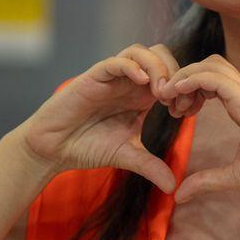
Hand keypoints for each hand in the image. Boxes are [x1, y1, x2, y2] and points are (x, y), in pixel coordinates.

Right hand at [18, 44, 203, 191]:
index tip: (185, 111)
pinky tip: (143, 83)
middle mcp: (129, 82)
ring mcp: (112, 77)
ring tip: (161, 93)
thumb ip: (151, 166)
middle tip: (175, 100)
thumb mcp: (127, 156)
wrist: (54, 149)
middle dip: (175, 73)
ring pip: (141, 52)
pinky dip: (133, 67)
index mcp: (141, 96)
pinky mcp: (93, 77)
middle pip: (161, 55)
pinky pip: (116, 61)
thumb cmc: (87, 147)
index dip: (184, 88)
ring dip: (157, 67)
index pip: (172, 75)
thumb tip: (174, 187)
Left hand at [158, 54, 239, 203]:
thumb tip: (180, 195)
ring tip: (169, 97)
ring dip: (185, 76)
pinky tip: (178, 93)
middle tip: (168, 102)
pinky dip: (192, 79)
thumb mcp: (232, 176)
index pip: (211, 82)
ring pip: (210, 65)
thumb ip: (206, 181)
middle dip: (184, 78)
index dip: (189, 90)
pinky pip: (214, 77)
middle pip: (209, 65)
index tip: (176, 111)